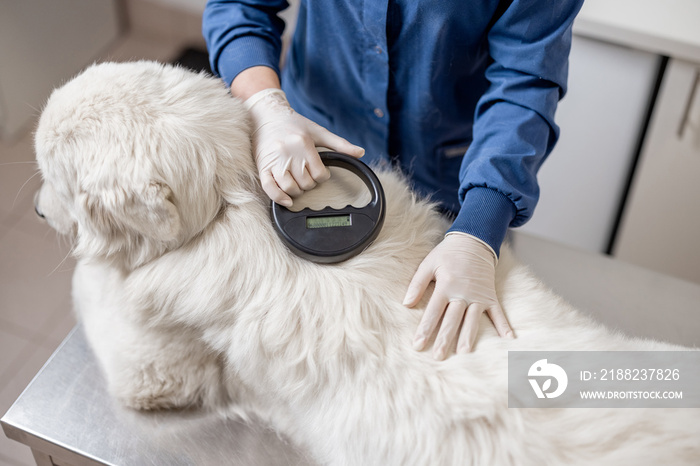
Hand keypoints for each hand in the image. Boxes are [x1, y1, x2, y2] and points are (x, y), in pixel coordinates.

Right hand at [245, 89, 364, 205]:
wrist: (267, 116)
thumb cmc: (295, 125)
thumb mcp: (319, 131)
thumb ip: (340, 144)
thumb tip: (361, 153)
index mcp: (303, 144)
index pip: (319, 174)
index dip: (322, 176)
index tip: (319, 172)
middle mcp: (288, 153)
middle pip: (305, 183)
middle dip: (310, 183)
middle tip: (308, 176)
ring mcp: (274, 161)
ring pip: (290, 188)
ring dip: (297, 191)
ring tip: (298, 184)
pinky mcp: (262, 167)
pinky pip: (269, 188)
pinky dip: (279, 197)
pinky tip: (287, 201)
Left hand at [403, 232, 513, 359]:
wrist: (473, 241)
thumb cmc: (448, 254)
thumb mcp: (428, 264)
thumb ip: (417, 284)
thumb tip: (406, 303)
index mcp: (446, 286)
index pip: (433, 312)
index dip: (425, 329)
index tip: (418, 345)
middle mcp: (462, 293)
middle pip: (452, 320)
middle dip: (444, 339)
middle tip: (438, 356)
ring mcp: (478, 296)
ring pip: (472, 320)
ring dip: (468, 336)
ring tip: (463, 353)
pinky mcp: (490, 295)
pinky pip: (498, 313)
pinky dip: (504, 325)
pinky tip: (508, 339)